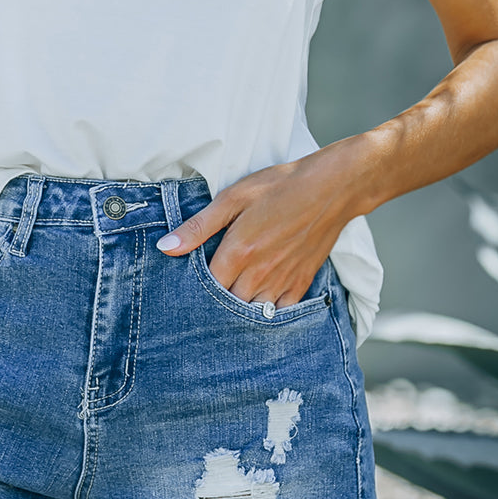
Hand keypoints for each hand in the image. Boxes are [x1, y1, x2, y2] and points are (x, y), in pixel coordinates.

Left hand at [155, 150, 355, 306]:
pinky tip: (260, 300)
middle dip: (216, 301)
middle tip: (209, 293)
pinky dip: (268, 311)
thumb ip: (198, 226)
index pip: (207, 288)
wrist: (331, 188)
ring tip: (232, 298)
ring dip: (241, 307)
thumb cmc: (280, 187)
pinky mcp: (302, 282)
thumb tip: (166, 247)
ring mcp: (283, 281)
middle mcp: (259, 273)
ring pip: (253, 311)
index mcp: (238, 253)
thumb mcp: (233, 197)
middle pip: (228, 305)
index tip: (188, 286)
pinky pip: (280, 311)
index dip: (195, 289)